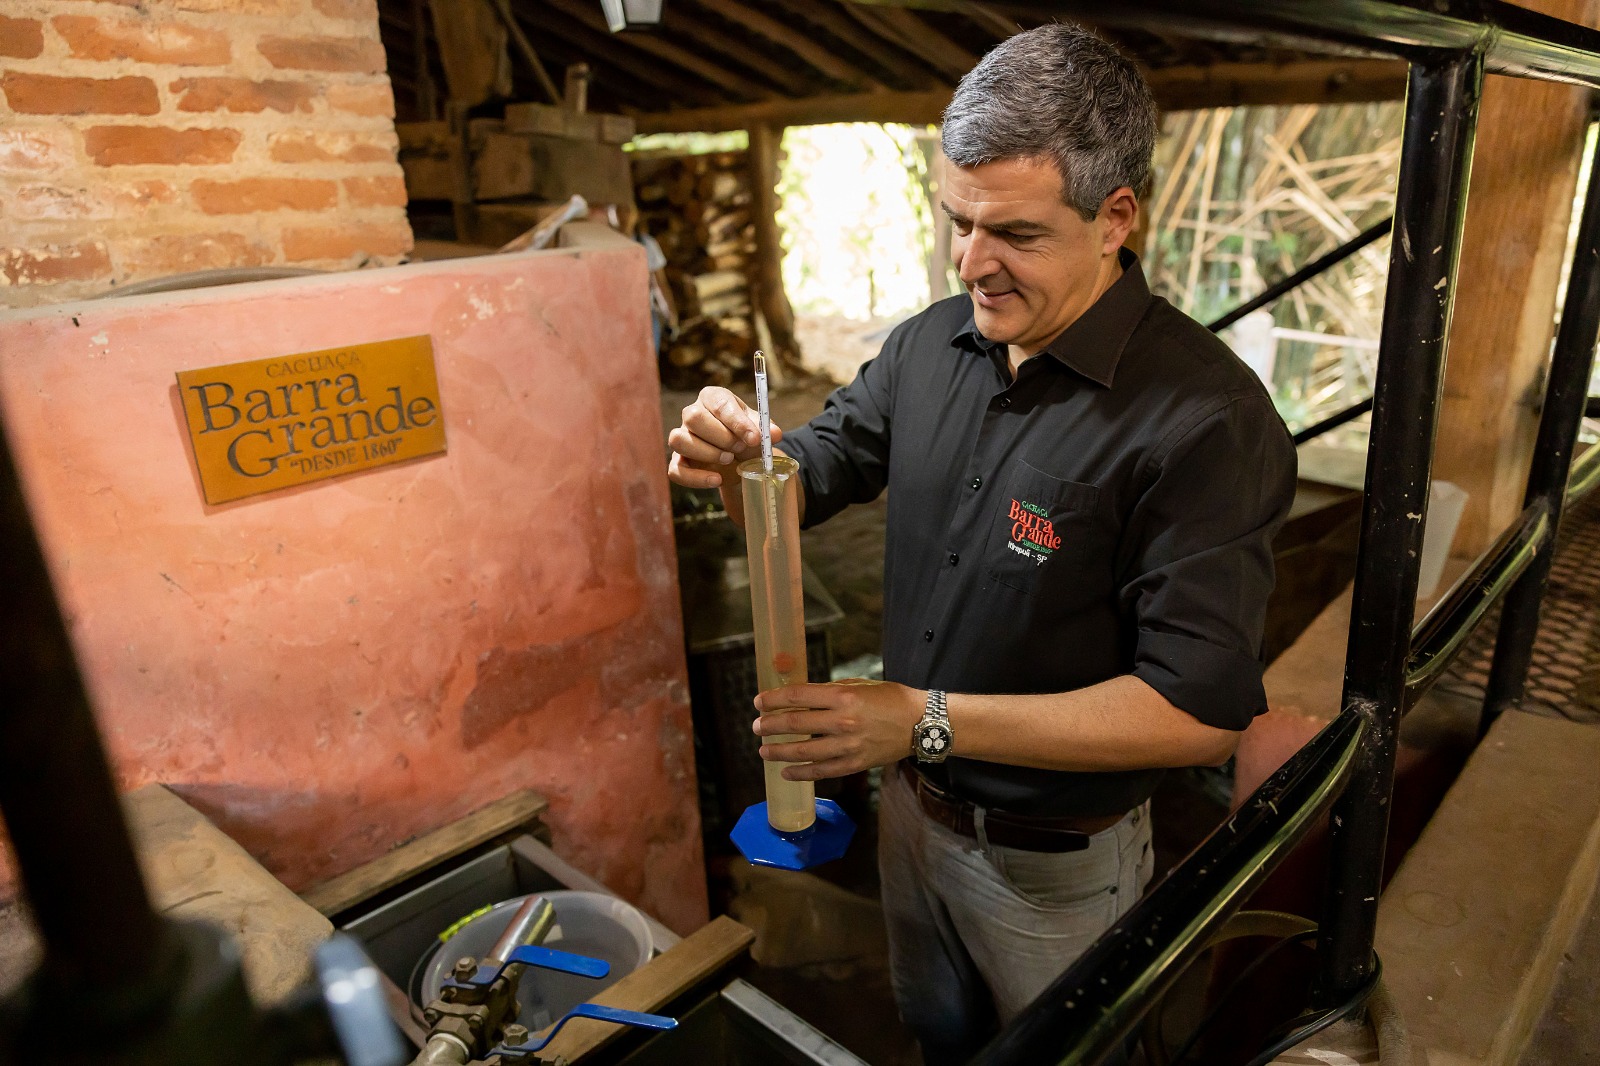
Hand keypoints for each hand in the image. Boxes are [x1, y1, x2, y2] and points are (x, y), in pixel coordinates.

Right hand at [666, 386, 781, 490]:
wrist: (738, 458)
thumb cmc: (745, 436)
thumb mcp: (758, 429)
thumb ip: (766, 430)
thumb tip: (775, 434)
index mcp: (712, 398)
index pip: (719, 403)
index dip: (737, 422)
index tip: (754, 438)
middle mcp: (691, 414)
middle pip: (693, 417)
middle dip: (721, 436)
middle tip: (740, 447)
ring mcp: (682, 437)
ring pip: (679, 440)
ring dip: (707, 453)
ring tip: (729, 459)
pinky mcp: (678, 461)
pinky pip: (675, 470)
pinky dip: (696, 478)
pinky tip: (717, 480)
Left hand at [752, 679, 925, 780]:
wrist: (920, 723)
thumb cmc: (889, 698)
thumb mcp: (858, 685)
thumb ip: (828, 691)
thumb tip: (798, 698)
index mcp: (843, 696)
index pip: (797, 697)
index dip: (774, 700)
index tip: (759, 702)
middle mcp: (843, 721)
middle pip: (795, 724)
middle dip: (770, 725)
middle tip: (756, 727)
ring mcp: (848, 745)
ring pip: (804, 751)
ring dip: (779, 752)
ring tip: (764, 750)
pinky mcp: (854, 763)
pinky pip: (822, 771)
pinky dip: (801, 773)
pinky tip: (786, 772)